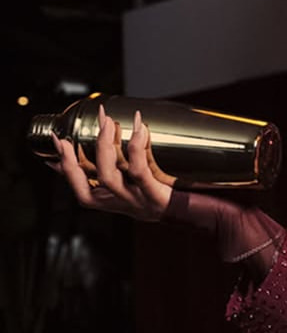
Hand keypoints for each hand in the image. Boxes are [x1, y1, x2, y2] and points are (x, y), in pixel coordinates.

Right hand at [50, 103, 171, 219]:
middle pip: (92, 178)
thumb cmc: (148, 194)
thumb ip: (99, 168)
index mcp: (107, 198)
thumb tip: (66, 149)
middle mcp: (118, 201)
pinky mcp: (153, 196)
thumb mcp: (121, 184)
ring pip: (109, 177)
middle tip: (98, 120)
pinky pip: (139, 172)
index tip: (58, 139)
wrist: (181, 211)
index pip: (78, 185)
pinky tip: (139, 128)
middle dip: (90, 147)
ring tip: (111, 122)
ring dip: (105, 147)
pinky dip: (136, 148)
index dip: (65, 164)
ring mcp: (135, 199)